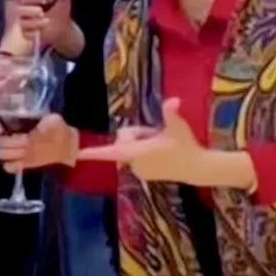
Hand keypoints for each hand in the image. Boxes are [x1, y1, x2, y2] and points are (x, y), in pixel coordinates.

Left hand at [0, 113, 77, 172]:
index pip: (7, 140)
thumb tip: (20, 116)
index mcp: (31, 139)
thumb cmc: (59, 129)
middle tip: (1, 134)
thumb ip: (36, 118)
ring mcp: (27, 160)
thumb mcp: (51, 118)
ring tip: (4, 145)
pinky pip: (12, 168)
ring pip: (5, 160)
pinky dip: (7, 163)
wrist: (69, 146)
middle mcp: (26, 151)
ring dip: (2, 152)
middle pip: (2, 151)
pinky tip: (10, 156)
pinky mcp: (28, 166)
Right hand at [5, 0, 82, 57]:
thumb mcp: (63, 0)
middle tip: (41, 9)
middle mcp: (22, 6)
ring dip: (34, 21)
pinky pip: (25, 32)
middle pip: (16, 4)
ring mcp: (22, 19)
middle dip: (29, 6)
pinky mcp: (24, 32)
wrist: (62, 29)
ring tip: (47, 20)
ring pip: (21, 20)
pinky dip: (35, 30)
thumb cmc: (59, 11)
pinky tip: (43, 28)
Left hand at [76, 98, 252, 187]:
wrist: (196, 168)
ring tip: (159, 142)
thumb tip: (173, 101)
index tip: (79, 154)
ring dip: (139, 142)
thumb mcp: (178, 126)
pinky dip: (142, 151)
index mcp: (139, 153)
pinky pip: (134, 157)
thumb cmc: (186, 146)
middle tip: (154, 132)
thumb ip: (172, 113)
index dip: (96, 153)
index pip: (113, 152)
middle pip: (123, 142)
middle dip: (134, 134)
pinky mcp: (144, 174)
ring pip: (129, 149)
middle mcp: (135, 164)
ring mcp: (139, 171)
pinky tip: (159, 151)